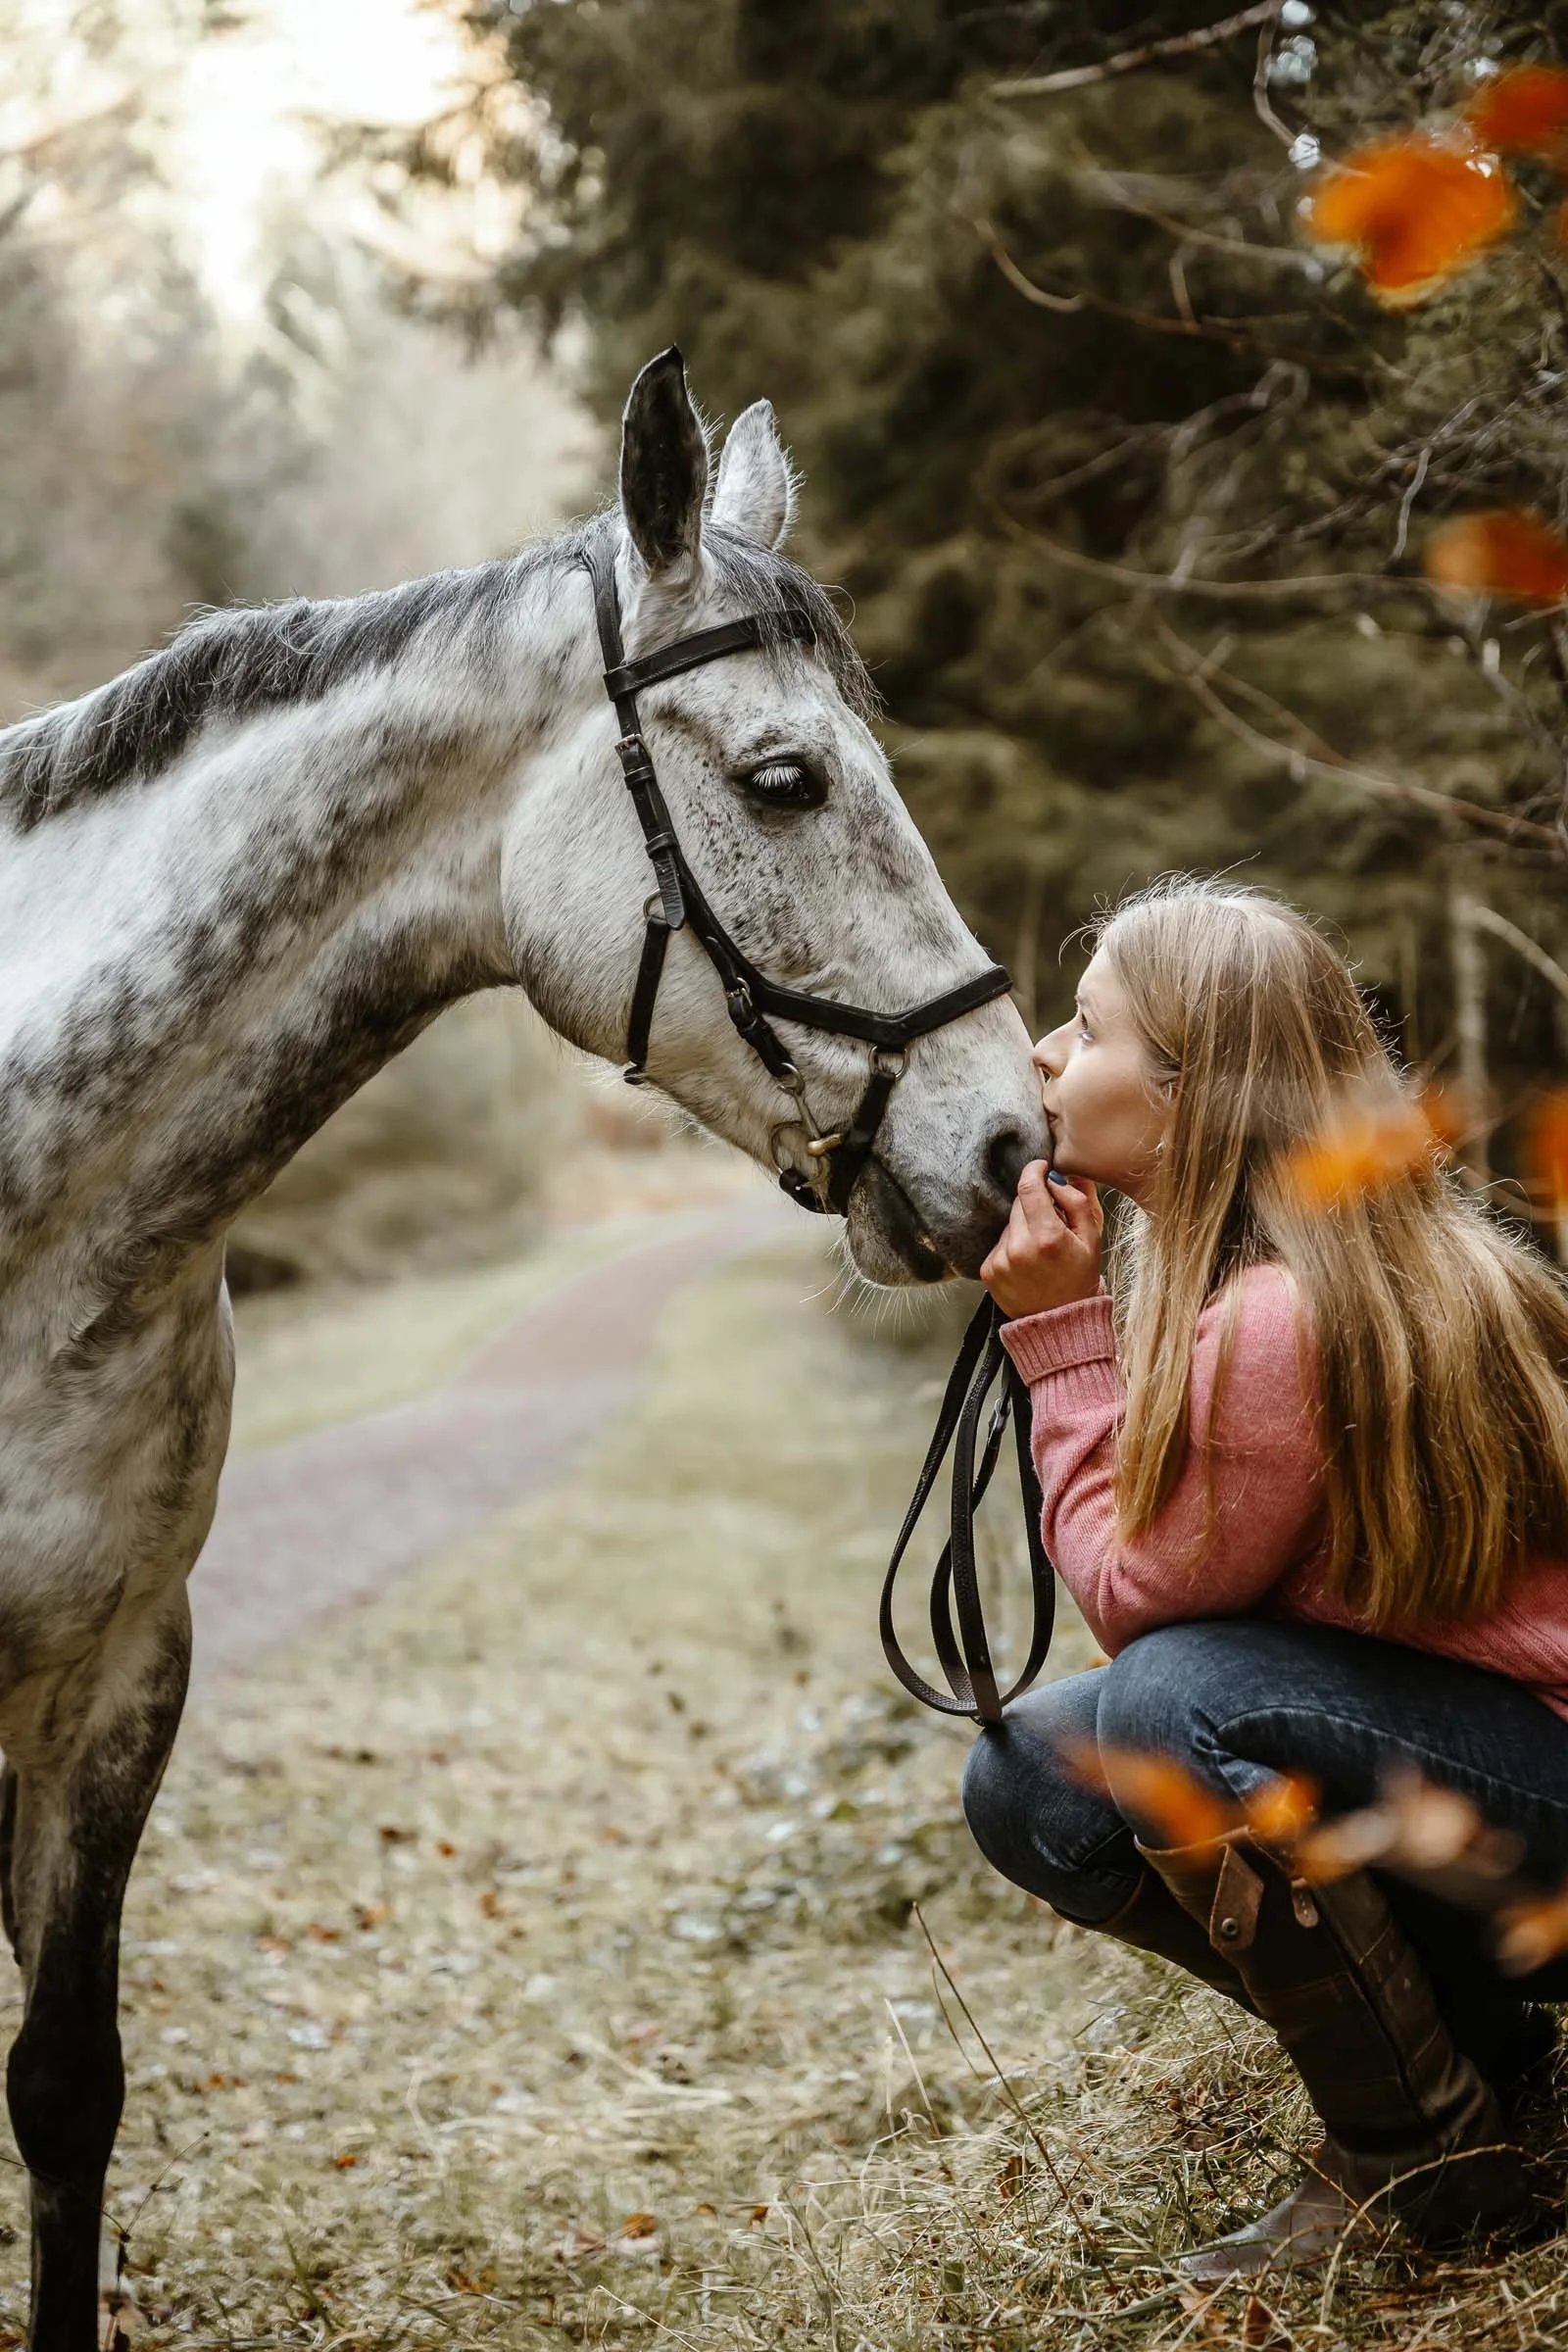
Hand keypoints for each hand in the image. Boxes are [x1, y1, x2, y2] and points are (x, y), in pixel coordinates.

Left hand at [980, 1162, 1103, 1318]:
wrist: (1060, 1324)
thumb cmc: (1079, 1280)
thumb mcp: (1091, 1240)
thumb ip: (1078, 1201)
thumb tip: (1061, 1175)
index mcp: (1047, 1238)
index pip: (1029, 1187)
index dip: (1034, 1171)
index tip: (1040, 1167)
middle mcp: (1019, 1248)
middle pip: (1019, 1203)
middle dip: (1036, 1206)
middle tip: (1052, 1224)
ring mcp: (1000, 1260)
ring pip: (1009, 1224)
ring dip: (1024, 1228)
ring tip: (1040, 1251)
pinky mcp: (988, 1271)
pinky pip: (999, 1243)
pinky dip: (1012, 1246)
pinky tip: (1027, 1263)